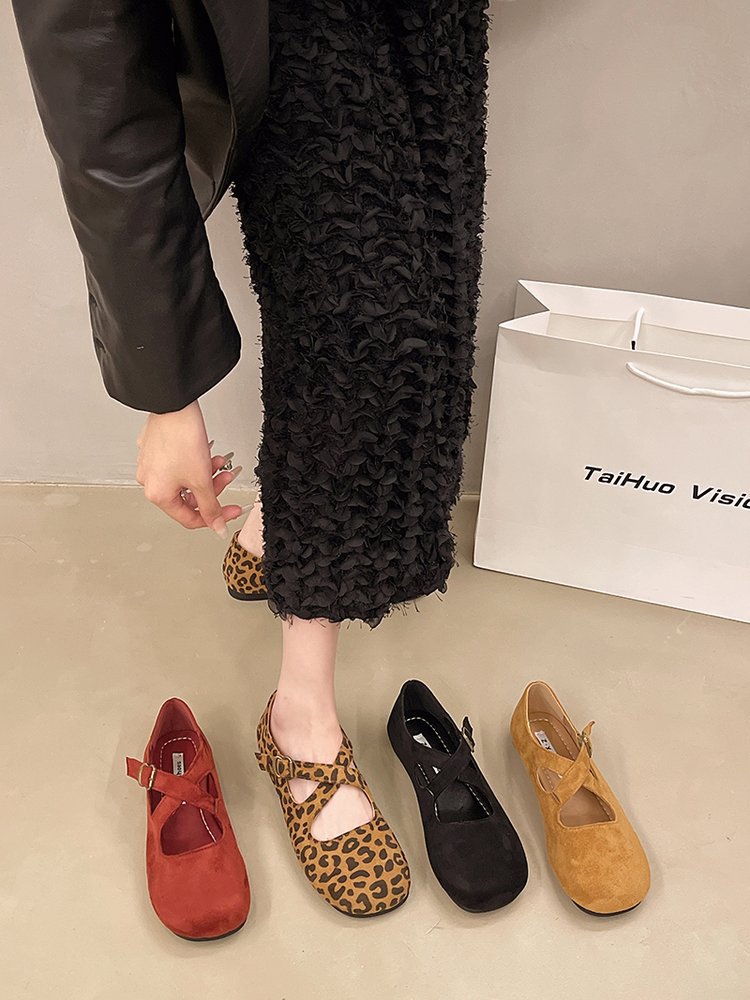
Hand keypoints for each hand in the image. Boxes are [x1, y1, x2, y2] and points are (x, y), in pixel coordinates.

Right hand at [135, 400, 243, 536]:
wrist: (174, 405)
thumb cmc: (181, 438)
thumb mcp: (202, 480)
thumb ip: (211, 507)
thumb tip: (216, 527)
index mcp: (158, 494)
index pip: (190, 518)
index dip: (215, 517)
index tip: (231, 511)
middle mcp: (150, 481)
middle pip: (189, 497)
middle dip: (212, 489)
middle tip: (226, 478)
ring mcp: (150, 464)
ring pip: (186, 479)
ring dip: (207, 473)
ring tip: (220, 461)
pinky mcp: (155, 449)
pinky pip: (179, 464)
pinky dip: (196, 462)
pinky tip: (207, 452)